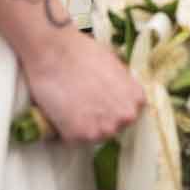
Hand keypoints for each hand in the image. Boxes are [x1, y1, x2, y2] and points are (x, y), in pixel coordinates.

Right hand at [22, 32, 145, 143]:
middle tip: (86, 102)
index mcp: (136, 99)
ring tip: (74, 105)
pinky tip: (63, 111)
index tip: (104, 99)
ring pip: (97, 135)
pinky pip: (76, 138)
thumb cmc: (82, 52)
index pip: (132, 112)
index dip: (116, 105)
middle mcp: (124, 117)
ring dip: (87, 125)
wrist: (52, 53)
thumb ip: (122, 84)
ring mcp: (102, 129)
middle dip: (103, 117)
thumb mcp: (114, 63)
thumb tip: (119, 92)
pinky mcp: (79, 136)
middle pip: (116, 126)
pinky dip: (69, 128)